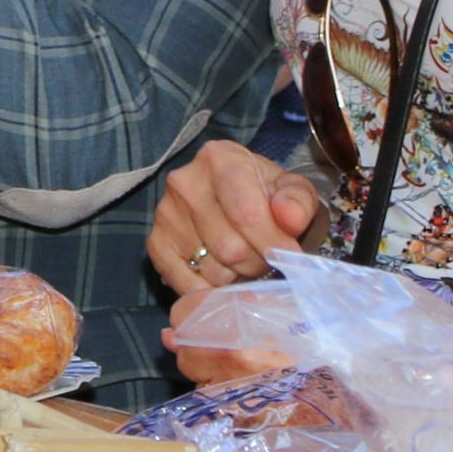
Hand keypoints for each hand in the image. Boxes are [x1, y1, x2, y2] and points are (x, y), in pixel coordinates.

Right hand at [147, 141, 327, 368]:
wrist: (228, 195)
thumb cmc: (263, 192)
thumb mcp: (290, 188)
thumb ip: (297, 201)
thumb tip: (290, 218)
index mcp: (220, 159)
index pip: (246, 213)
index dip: (273, 243)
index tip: (291, 257)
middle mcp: (184, 183)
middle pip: (230, 248)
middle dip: (258, 264)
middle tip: (268, 260)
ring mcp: (165, 214)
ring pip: (213, 271)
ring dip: (238, 279)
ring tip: (246, 264)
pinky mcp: (155, 243)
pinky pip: (186, 285)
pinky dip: (212, 291)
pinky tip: (225, 277)